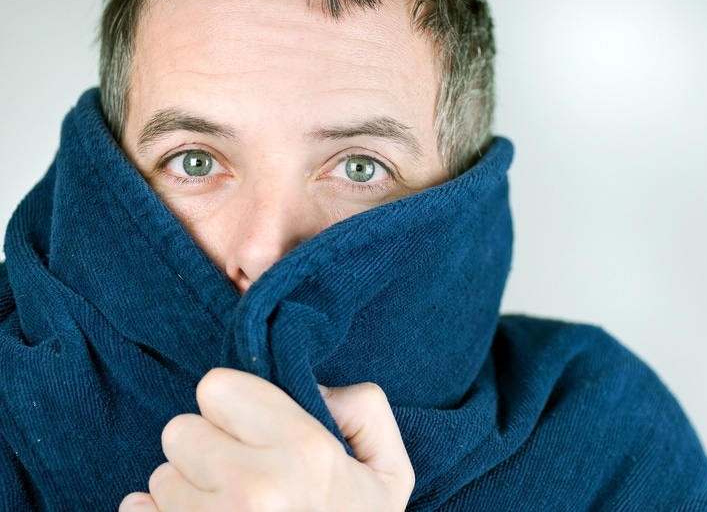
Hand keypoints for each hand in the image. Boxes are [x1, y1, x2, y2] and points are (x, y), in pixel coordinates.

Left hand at [118, 368, 413, 510]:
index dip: (234, 407)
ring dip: (188, 490)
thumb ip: (362, 409)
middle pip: (179, 431)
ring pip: (160, 477)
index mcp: (305, 453)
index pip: (217, 388)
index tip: (252, 432)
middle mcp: (254, 489)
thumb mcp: (389, 475)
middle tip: (241, 477)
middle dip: (206, 448)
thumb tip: (309, 387)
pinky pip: (138, 511)